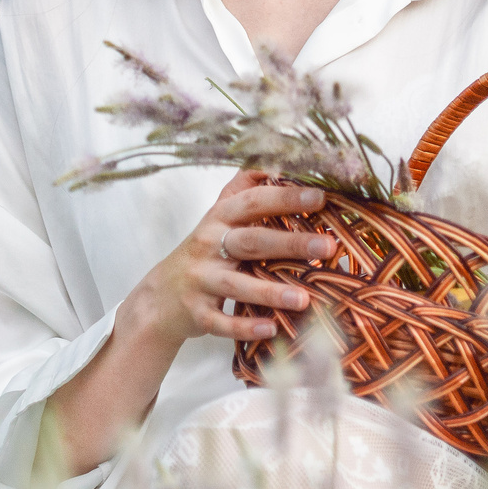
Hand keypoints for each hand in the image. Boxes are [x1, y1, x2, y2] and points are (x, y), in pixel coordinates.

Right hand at [128, 172, 337, 347]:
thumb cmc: (203, 252)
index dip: (284, 198)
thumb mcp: (219, 217)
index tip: (320, 198)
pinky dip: (245, 327)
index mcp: (219, 219)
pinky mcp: (197, 313)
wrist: (159, 297)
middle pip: (251, 241)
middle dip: (290, 242)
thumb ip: (245, 189)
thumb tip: (278, 159)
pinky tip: (271, 329)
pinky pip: (221, 322)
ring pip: (235, 284)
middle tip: (328, 246)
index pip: (253, 202)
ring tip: (304, 299)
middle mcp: (208, 245)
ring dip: (270, 291)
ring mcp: (201, 280)